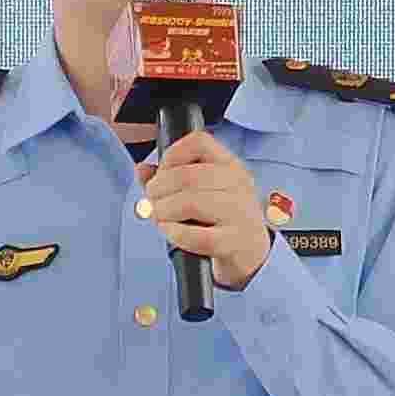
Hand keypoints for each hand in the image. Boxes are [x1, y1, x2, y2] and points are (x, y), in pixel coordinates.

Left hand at [139, 127, 283, 286]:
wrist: (252, 253)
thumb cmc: (222, 218)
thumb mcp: (203, 191)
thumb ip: (170, 178)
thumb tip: (142, 170)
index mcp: (230, 165)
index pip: (199, 142)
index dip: (171, 156)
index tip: (160, 173)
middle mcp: (238, 184)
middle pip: (188, 176)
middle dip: (159, 189)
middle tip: (152, 200)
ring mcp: (239, 213)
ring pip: (190, 203)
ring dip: (164, 211)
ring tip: (159, 217)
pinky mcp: (234, 241)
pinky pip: (197, 236)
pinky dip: (175, 233)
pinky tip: (171, 232)